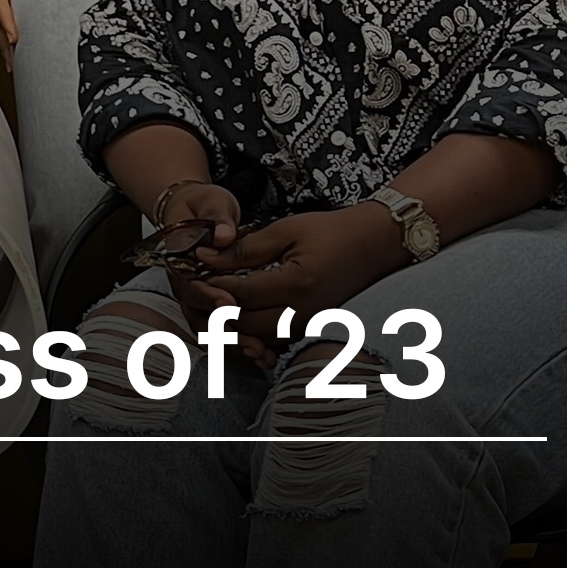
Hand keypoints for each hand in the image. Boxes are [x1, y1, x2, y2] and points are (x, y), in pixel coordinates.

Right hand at [132, 181, 257, 352]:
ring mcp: (200, 300)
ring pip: (213, 331)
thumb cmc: (204, 206)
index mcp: (180, 262)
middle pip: (200, 317)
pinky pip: (226, 332)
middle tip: (253, 342)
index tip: (229, 303)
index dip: (207, 296)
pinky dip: (243, 345)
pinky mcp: (216, 308)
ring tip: (262, 354)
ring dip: (236, 345)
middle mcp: (186, 286)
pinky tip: (266, 355)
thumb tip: (224, 235)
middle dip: (225, 332)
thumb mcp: (210, 203)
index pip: (189, 285)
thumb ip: (216, 218)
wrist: (196, 213)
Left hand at [198, 205, 407, 364]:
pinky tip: (239, 309)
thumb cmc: (332, 231)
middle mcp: (301, 313)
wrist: (374, 245)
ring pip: (255, 335)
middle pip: (242, 323)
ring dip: (232, 320)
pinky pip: (271, 337)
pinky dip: (251, 328)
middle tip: (197, 286)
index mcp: (295, 285)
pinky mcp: (308, 328)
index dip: (210, 283)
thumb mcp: (286, 230)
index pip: (238, 293)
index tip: (192, 268)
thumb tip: (205, 255)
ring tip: (214, 296)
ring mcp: (306, 325)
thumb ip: (245, 248)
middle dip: (215, 306)